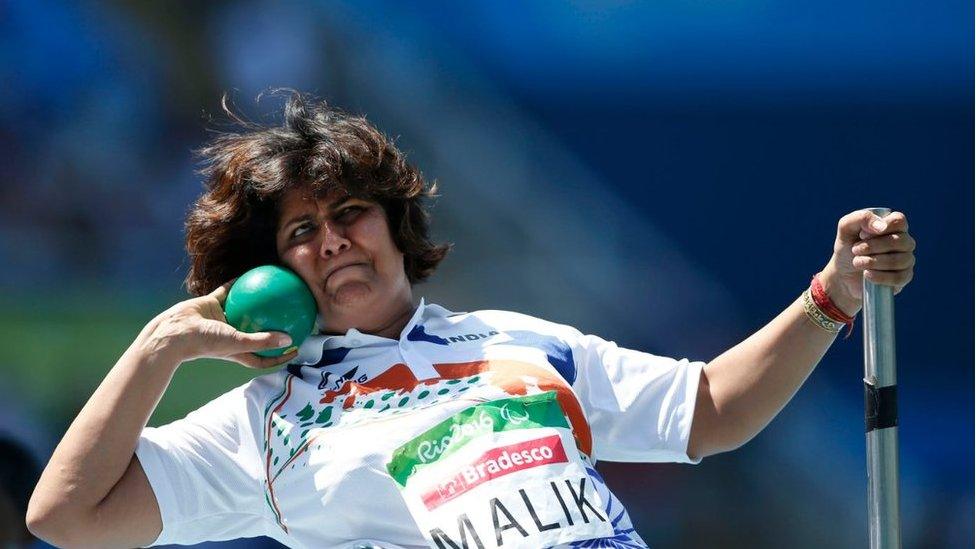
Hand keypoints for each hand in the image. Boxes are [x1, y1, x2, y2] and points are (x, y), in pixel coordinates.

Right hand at [138, 280, 297, 368]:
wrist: (173, 332)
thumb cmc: (205, 343)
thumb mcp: (237, 343)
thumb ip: (262, 341)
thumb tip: (290, 340)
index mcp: (237, 350)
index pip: (263, 356)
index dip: (279, 355)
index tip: (296, 347)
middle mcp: (231, 334)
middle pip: (256, 330)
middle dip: (271, 324)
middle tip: (291, 313)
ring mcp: (221, 319)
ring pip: (243, 308)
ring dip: (256, 300)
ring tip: (274, 288)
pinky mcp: (210, 304)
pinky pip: (228, 291)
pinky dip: (237, 283)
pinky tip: (252, 272)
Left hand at [819, 209, 915, 315]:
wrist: (842, 274)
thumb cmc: (847, 247)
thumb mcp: (846, 228)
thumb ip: (861, 218)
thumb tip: (881, 226)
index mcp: (893, 226)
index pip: (899, 220)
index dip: (882, 227)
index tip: (862, 234)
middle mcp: (904, 242)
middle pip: (900, 241)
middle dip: (873, 246)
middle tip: (855, 250)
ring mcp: (906, 260)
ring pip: (900, 260)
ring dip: (873, 262)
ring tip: (857, 262)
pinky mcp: (904, 278)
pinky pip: (899, 277)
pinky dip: (880, 276)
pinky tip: (867, 274)